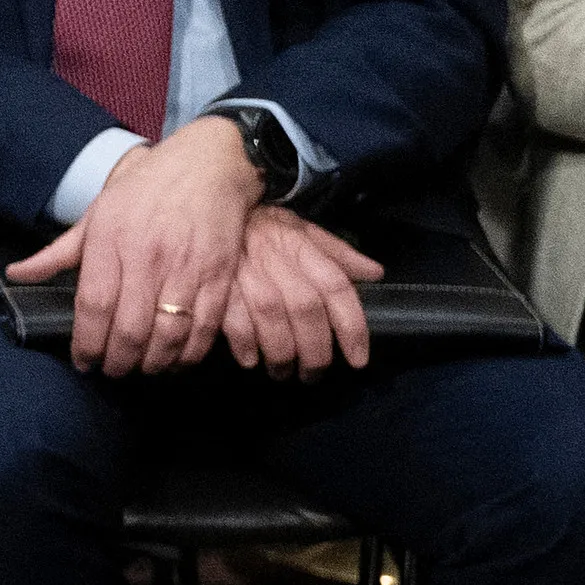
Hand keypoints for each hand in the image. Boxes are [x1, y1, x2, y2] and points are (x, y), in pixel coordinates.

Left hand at [5, 114, 260, 373]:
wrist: (208, 166)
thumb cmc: (145, 189)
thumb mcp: (96, 213)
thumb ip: (58, 252)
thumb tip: (17, 274)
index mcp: (110, 240)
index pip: (93, 305)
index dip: (86, 342)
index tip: (82, 361)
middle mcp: (147, 258)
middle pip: (129, 328)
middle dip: (117, 361)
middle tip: (111, 370)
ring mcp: (186, 269)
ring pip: (168, 336)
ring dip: (152, 363)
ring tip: (140, 367)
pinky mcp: (219, 277)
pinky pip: (205, 330)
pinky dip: (189, 354)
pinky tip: (175, 358)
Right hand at [212, 202, 383, 374]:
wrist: (209, 210)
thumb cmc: (263, 227)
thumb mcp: (304, 231)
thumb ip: (339, 253)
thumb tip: (376, 273)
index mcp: (302, 247)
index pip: (336, 287)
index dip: (351, 327)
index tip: (357, 360)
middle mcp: (277, 259)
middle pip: (305, 309)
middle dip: (314, 350)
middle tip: (314, 374)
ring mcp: (244, 271)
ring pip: (271, 317)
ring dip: (281, 354)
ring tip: (283, 372)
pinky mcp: (215, 283)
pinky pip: (232, 318)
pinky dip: (244, 344)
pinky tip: (251, 359)